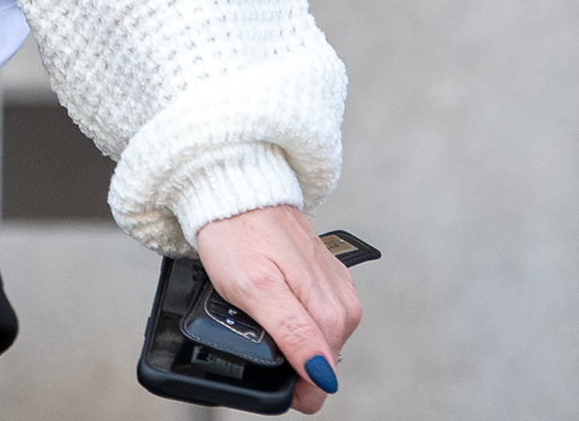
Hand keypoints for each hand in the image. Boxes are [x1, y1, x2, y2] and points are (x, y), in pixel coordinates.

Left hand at [193, 204, 364, 410]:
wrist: (237, 191)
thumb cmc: (238, 237)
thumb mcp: (255, 291)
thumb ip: (291, 333)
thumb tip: (321, 373)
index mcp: (327, 308)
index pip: (324, 373)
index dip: (297, 386)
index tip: (273, 377)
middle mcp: (341, 298)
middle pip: (324, 356)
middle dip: (295, 360)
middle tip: (261, 337)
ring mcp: (337, 285)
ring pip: (324, 337)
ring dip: (298, 339)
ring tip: (268, 318)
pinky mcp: (330, 276)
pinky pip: (322, 313)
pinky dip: (301, 318)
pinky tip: (282, 305)